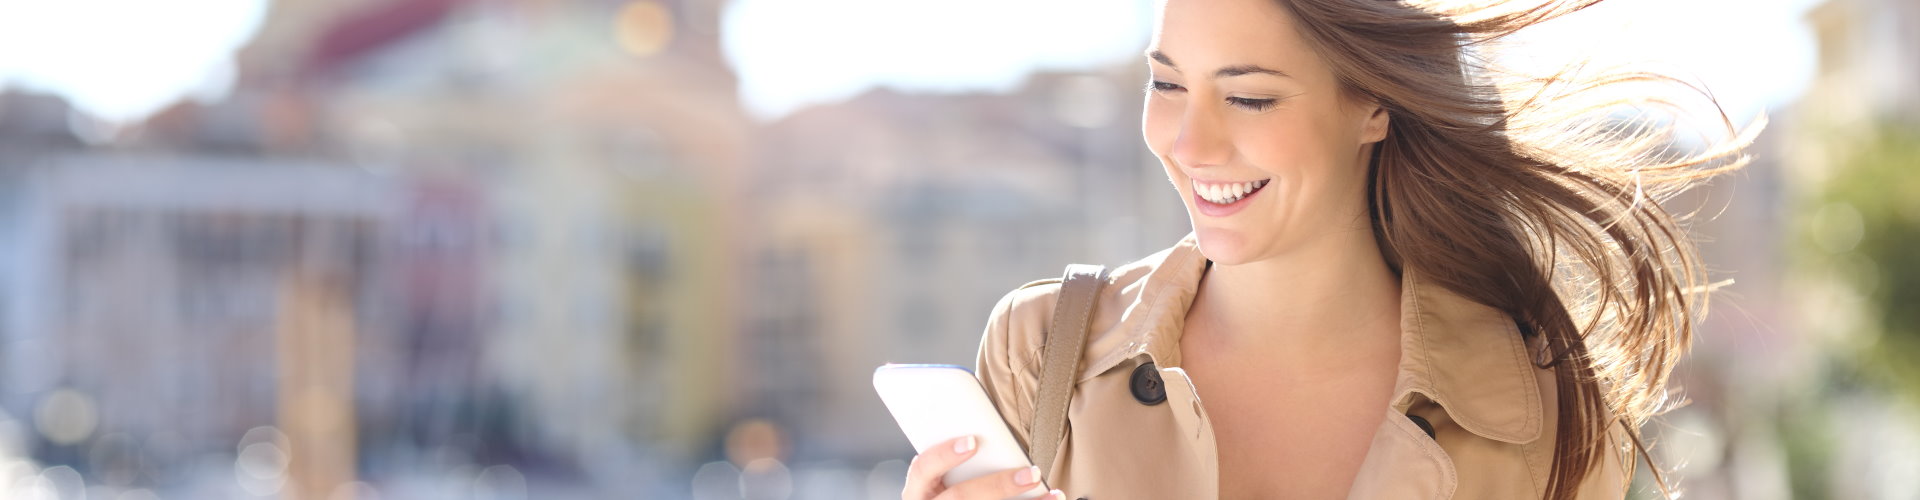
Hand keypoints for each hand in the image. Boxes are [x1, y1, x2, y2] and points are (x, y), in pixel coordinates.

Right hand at [901, 435, 1064, 499]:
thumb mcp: (941, 476)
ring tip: (1052, 494)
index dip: (944, 454)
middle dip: (998, 485)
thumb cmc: (946, 488)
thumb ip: (956, 458)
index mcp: (918, 490)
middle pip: (960, 497)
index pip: (922, 469)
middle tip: (1031, 473)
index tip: (971, 441)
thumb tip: (984, 431)